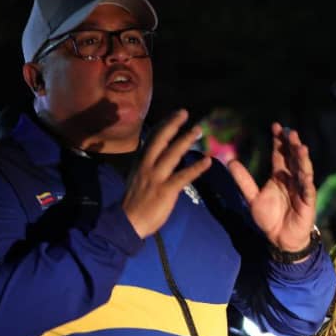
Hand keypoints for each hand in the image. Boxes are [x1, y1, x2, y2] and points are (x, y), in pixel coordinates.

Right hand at [122, 109, 211, 237]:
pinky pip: (183, 177)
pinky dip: (196, 168)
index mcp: (140, 162)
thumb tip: (157, 152)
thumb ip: (147, 164)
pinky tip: (207, 161)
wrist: (127, 223)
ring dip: (186, 140)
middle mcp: (147, 166)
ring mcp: (156, 177)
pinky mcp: (165, 190)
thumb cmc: (134, 201)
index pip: (151, 139)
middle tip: (184, 112)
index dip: (163, 125)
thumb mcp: (137, 177)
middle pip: (160, 140)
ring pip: (172, 154)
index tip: (175, 114)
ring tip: (199, 130)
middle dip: (172, 125)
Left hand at [228, 122, 315, 252]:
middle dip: (292, 145)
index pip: (280, 154)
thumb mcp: (252, 198)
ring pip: (303, 170)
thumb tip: (230, 161)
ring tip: (300, 146)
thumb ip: (243, 180)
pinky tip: (305, 174)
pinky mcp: (307, 202)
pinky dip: (307, 182)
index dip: (279, 141)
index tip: (275, 126)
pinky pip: (308, 190)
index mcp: (280, 175)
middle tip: (289, 132)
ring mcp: (301, 189)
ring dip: (302, 159)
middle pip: (293, 158)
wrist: (280, 238)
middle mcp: (292, 179)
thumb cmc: (269, 218)